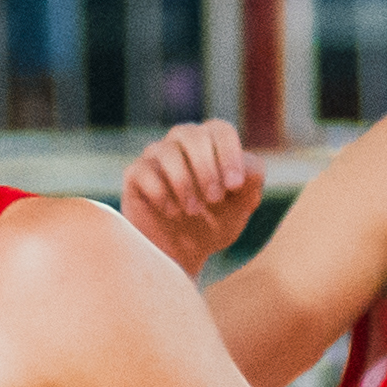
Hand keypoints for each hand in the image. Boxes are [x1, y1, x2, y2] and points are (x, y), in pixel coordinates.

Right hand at [123, 118, 267, 269]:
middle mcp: (181, 143)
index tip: (235, 186)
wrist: (181, 256)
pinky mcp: (134, 176)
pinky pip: (144, 171)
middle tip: (215, 199)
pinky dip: (161, 193)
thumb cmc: (213, 225)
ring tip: (193, 211)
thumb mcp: (241, 208)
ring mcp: (155, 157)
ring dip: (184, 182)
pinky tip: (172, 213)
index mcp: (210, 143)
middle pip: (192, 135)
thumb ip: (252, 183)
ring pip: (167, 152)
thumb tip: (249, 165)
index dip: (229, 153)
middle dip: (206, 168)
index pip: (219, 130)